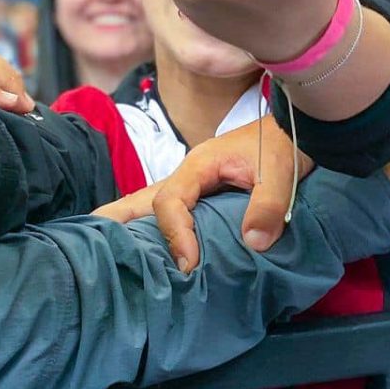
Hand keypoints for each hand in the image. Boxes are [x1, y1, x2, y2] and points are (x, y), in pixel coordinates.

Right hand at [92, 115, 312, 272]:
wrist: (301, 125)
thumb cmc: (289, 144)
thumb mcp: (282, 171)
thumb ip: (268, 204)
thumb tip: (254, 243)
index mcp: (200, 164)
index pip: (171, 202)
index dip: (175, 234)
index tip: (189, 264)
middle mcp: (190, 173)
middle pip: (142, 199)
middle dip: (115, 222)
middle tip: (88, 249)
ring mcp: (195, 183)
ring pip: (152, 204)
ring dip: (131, 226)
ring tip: (104, 253)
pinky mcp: (205, 192)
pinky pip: (172, 211)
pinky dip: (156, 227)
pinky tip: (149, 250)